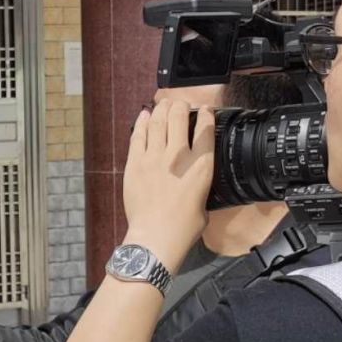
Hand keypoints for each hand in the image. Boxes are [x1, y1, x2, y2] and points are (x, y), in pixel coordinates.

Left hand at [120, 100, 213, 270]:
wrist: (156, 237)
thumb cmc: (183, 228)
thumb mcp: (205, 203)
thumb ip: (201, 184)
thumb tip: (198, 182)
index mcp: (201, 166)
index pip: (205, 129)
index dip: (206, 114)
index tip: (204, 110)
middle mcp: (178, 156)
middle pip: (179, 117)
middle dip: (181, 105)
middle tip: (181, 104)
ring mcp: (154, 158)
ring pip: (157, 121)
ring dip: (162, 109)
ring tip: (164, 104)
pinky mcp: (135, 163)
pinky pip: (138, 136)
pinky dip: (141, 122)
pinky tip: (144, 116)